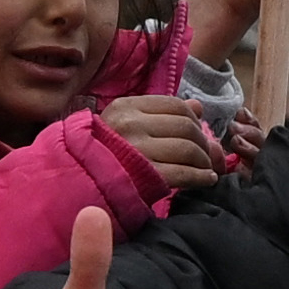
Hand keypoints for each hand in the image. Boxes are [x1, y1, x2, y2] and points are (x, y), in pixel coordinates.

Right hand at [100, 88, 231, 188]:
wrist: (81, 183)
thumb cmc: (105, 153)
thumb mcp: (127, 124)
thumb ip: (162, 113)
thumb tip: (198, 106)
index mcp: (125, 107)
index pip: (175, 105)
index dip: (195, 119)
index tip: (199, 133)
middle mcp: (130, 125)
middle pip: (186, 126)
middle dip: (203, 142)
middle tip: (207, 154)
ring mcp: (136, 151)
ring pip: (188, 149)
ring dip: (204, 160)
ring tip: (206, 168)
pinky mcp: (143, 176)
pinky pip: (183, 173)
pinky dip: (201, 177)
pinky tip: (207, 179)